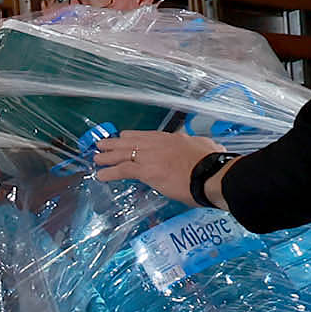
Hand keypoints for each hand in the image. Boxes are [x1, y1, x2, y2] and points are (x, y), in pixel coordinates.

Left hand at [91, 129, 218, 205]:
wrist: (213, 174)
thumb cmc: (214, 165)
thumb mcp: (207, 147)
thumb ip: (199, 147)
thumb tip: (207, 147)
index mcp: (173, 138)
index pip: (148, 135)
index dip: (133, 137)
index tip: (124, 137)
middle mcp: (159, 144)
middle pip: (131, 141)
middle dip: (115, 144)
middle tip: (102, 144)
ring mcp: (152, 156)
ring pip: (124, 153)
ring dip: (108, 156)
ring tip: (96, 158)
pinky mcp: (147, 171)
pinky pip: (123, 170)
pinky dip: (110, 172)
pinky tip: (100, 175)